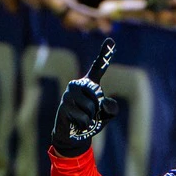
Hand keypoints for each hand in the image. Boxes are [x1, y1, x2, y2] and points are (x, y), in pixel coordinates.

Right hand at [49, 40, 120, 156]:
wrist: (73, 136)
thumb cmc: (91, 121)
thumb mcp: (107, 115)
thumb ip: (112, 108)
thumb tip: (103, 103)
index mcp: (89, 83)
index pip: (98, 67)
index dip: (105, 54)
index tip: (111, 39)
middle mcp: (77, 84)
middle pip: (98, 97)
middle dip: (98, 111)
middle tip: (89, 115)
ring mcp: (68, 94)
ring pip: (91, 108)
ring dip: (90, 119)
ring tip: (82, 119)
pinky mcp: (63, 106)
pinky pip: (83, 118)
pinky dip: (84, 126)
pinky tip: (76, 124)